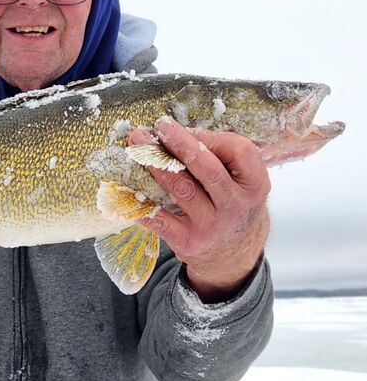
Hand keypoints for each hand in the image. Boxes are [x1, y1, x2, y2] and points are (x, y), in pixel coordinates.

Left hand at [129, 117, 270, 302]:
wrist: (233, 255)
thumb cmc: (231, 207)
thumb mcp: (242, 184)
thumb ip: (221, 160)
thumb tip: (178, 134)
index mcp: (255, 185)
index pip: (240, 151)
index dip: (213, 137)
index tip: (190, 130)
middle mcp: (235, 206)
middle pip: (207, 168)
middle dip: (180, 143)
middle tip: (160, 126)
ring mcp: (211, 225)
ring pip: (181, 188)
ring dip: (156, 164)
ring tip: (138, 147)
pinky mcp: (188, 241)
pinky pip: (160, 218)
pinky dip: (142, 202)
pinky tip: (126, 187)